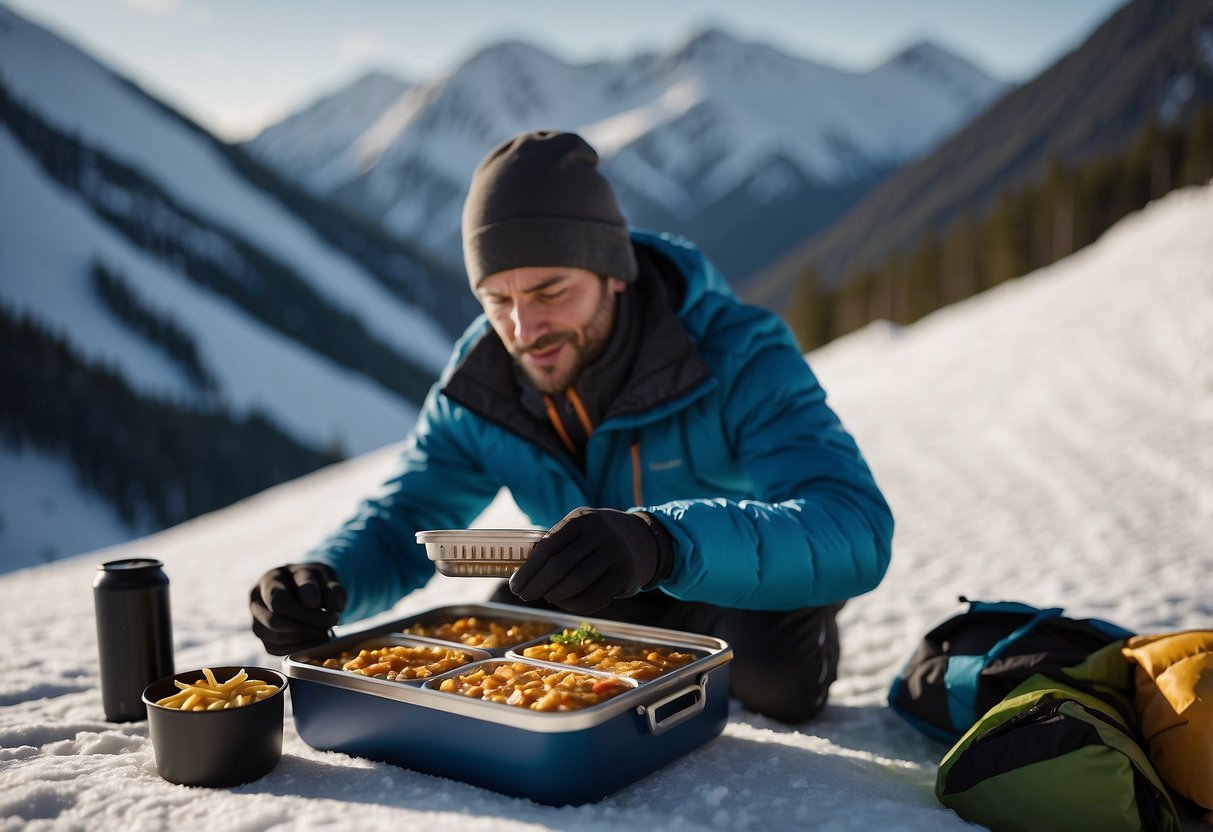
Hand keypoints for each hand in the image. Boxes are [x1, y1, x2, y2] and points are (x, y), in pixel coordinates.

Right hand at [249, 562, 346, 655]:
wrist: (307, 588)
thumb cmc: (315, 581)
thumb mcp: (326, 576)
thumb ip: (328, 587)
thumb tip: (319, 604)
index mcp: (269, 581)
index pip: (278, 600)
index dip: (305, 611)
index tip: (333, 613)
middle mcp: (256, 602)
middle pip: (274, 621)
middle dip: (307, 626)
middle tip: (333, 624)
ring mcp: (257, 623)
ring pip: (276, 638)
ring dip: (305, 638)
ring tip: (327, 631)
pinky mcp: (265, 641)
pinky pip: (278, 650)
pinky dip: (300, 648)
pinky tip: (318, 640)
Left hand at [509, 507, 673, 614]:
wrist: (640, 539)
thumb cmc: (595, 538)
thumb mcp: (578, 529)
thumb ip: (554, 545)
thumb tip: (520, 574)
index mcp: (581, 519)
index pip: (548, 546)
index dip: (528, 569)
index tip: (515, 585)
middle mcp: (600, 534)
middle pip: (560, 566)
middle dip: (537, 585)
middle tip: (525, 596)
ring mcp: (615, 554)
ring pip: (576, 583)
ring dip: (555, 596)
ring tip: (547, 597)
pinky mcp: (625, 576)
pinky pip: (594, 597)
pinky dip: (574, 605)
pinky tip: (566, 603)